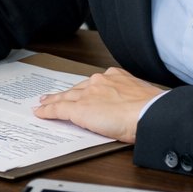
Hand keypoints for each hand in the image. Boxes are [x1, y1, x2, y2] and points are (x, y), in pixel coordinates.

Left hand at [32, 67, 161, 143]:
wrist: (149, 114)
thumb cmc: (152, 110)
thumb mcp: (143, 98)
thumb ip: (132, 99)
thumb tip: (134, 108)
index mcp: (116, 77)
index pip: (95, 84)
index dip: (85, 89)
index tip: (83, 92)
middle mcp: (99, 81)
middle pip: (77, 89)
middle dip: (66, 94)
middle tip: (54, 97)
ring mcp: (87, 94)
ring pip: (65, 97)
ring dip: (53, 101)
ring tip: (43, 104)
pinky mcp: (78, 108)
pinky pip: (57, 109)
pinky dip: (47, 111)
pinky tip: (40, 113)